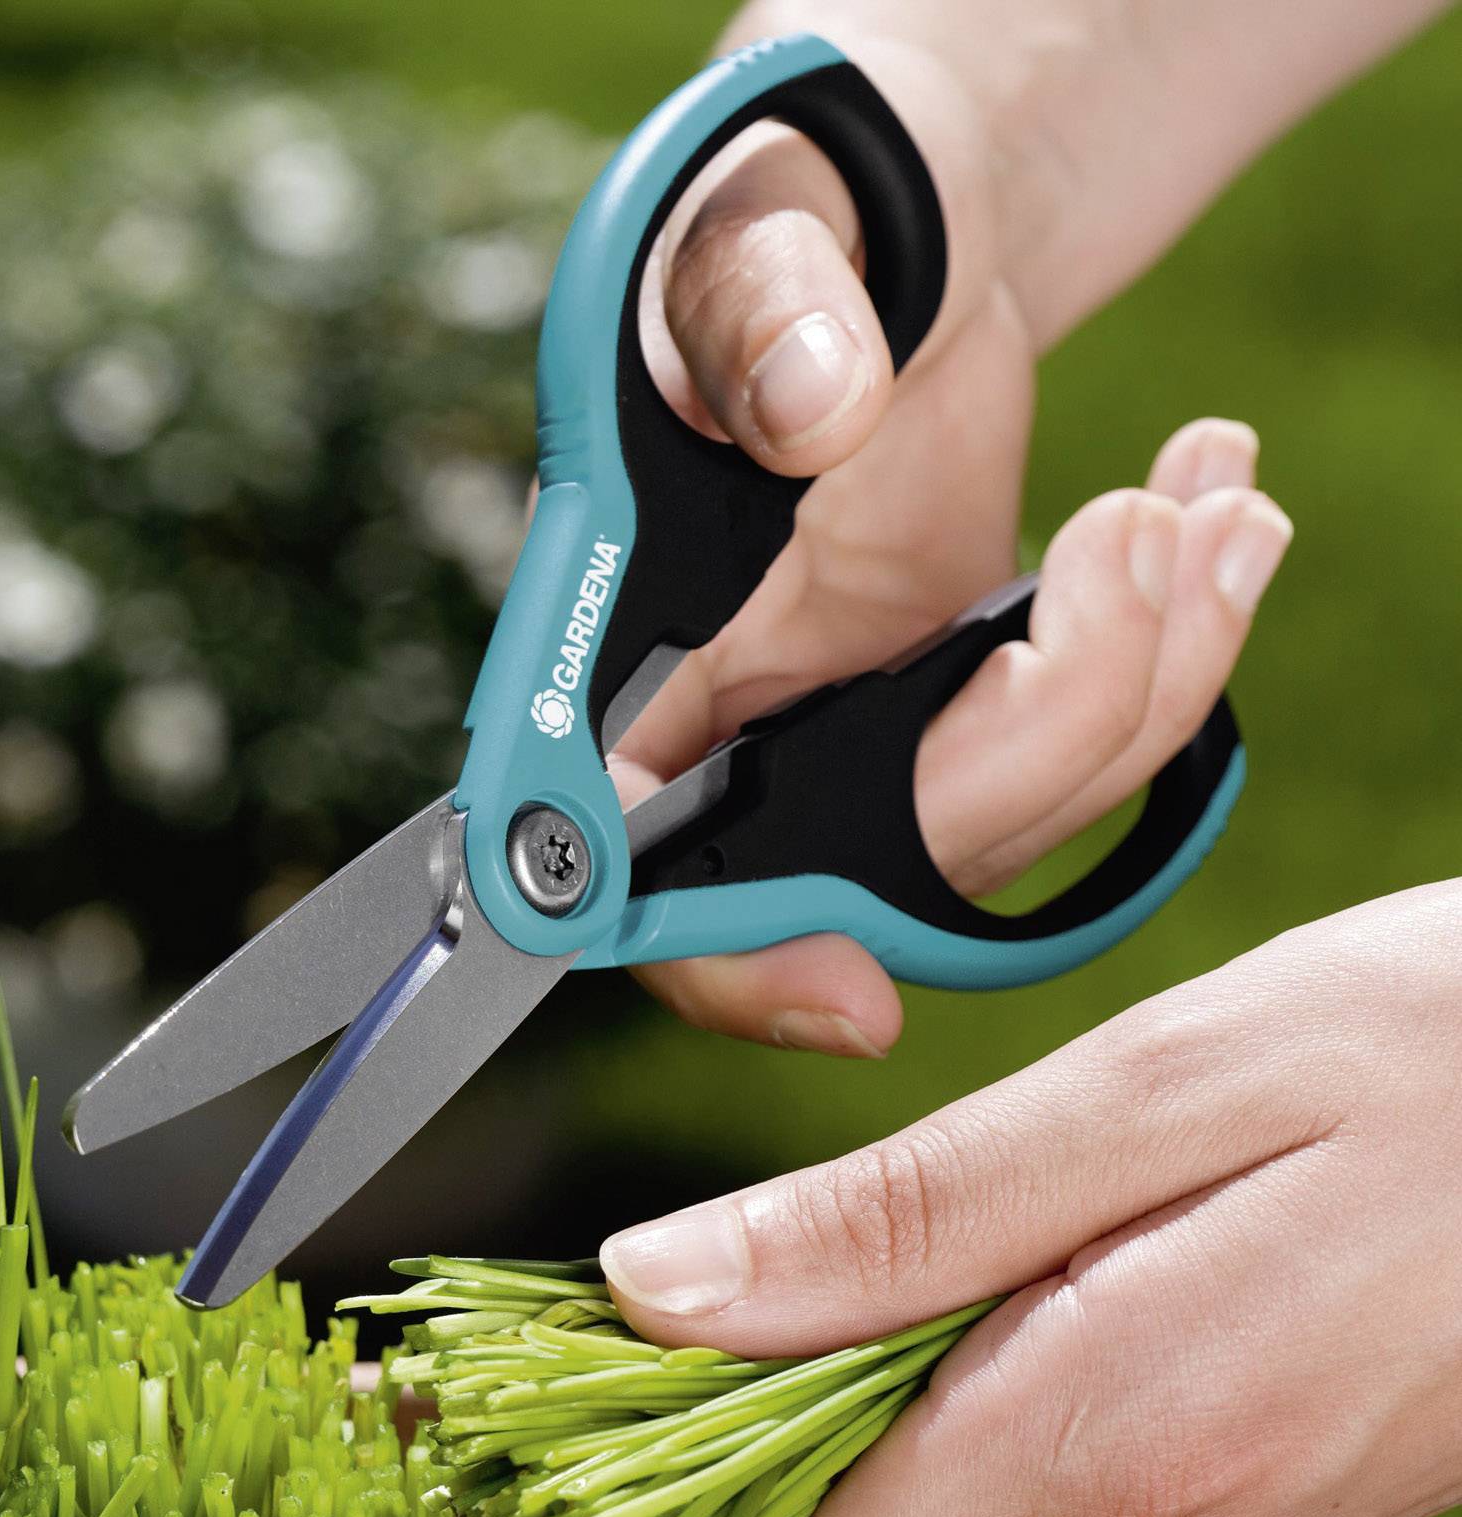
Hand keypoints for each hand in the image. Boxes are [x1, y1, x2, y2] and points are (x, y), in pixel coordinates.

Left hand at [597, 884, 1461, 1516]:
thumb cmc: (1439, 1054)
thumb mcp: (1148, 1092)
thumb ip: (894, 1219)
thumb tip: (658, 1289)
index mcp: (1114, 1444)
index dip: (676, 1480)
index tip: (613, 1359)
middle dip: (759, 1421)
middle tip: (739, 1253)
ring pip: (952, 1511)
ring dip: (872, 1390)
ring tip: (891, 1236)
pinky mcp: (1256, 1496)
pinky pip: (1052, 1477)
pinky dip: (980, 1389)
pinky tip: (1010, 1265)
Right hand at [616, 41, 1292, 1057]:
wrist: (879, 219)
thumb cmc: (767, 225)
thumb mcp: (741, 240)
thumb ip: (750, 317)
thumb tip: (810, 409)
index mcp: (616, 647)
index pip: (630, 875)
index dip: (729, 959)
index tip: (850, 985)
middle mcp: (722, 727)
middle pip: (881, 858)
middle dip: (1047, 729)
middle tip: (1133, 540)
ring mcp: (845, 732)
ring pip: (1015, 807)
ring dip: (1152, 664)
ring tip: (1207, 498)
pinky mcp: (954, 706)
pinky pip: (1084, 742)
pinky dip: (1176, 643)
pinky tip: (1211, 512)